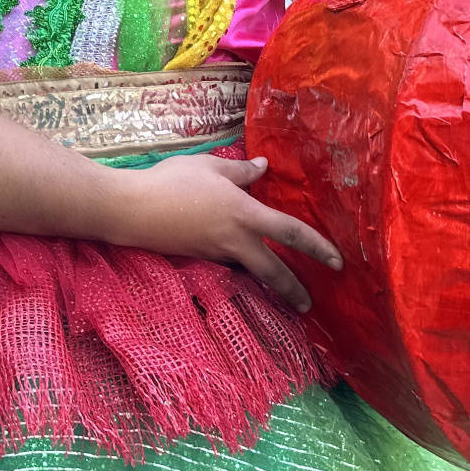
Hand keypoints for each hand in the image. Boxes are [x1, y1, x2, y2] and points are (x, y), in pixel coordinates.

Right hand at [113, 154, 340, 312]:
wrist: (132, 210)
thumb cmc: (172, 181)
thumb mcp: (210, 166)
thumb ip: (241, 169)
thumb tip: (264, 167)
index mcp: (244, 214)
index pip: (290, 232)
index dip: (317, 247)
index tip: (337, 261)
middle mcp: (235, 240)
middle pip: (272, 270)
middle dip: (293, 289)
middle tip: (309, 304)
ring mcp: (215, 252)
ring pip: (250, 270)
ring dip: (268, 281)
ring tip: (282, 289)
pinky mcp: (198, 257)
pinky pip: (228, 264)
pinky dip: (240, 266)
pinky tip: (241, 263)